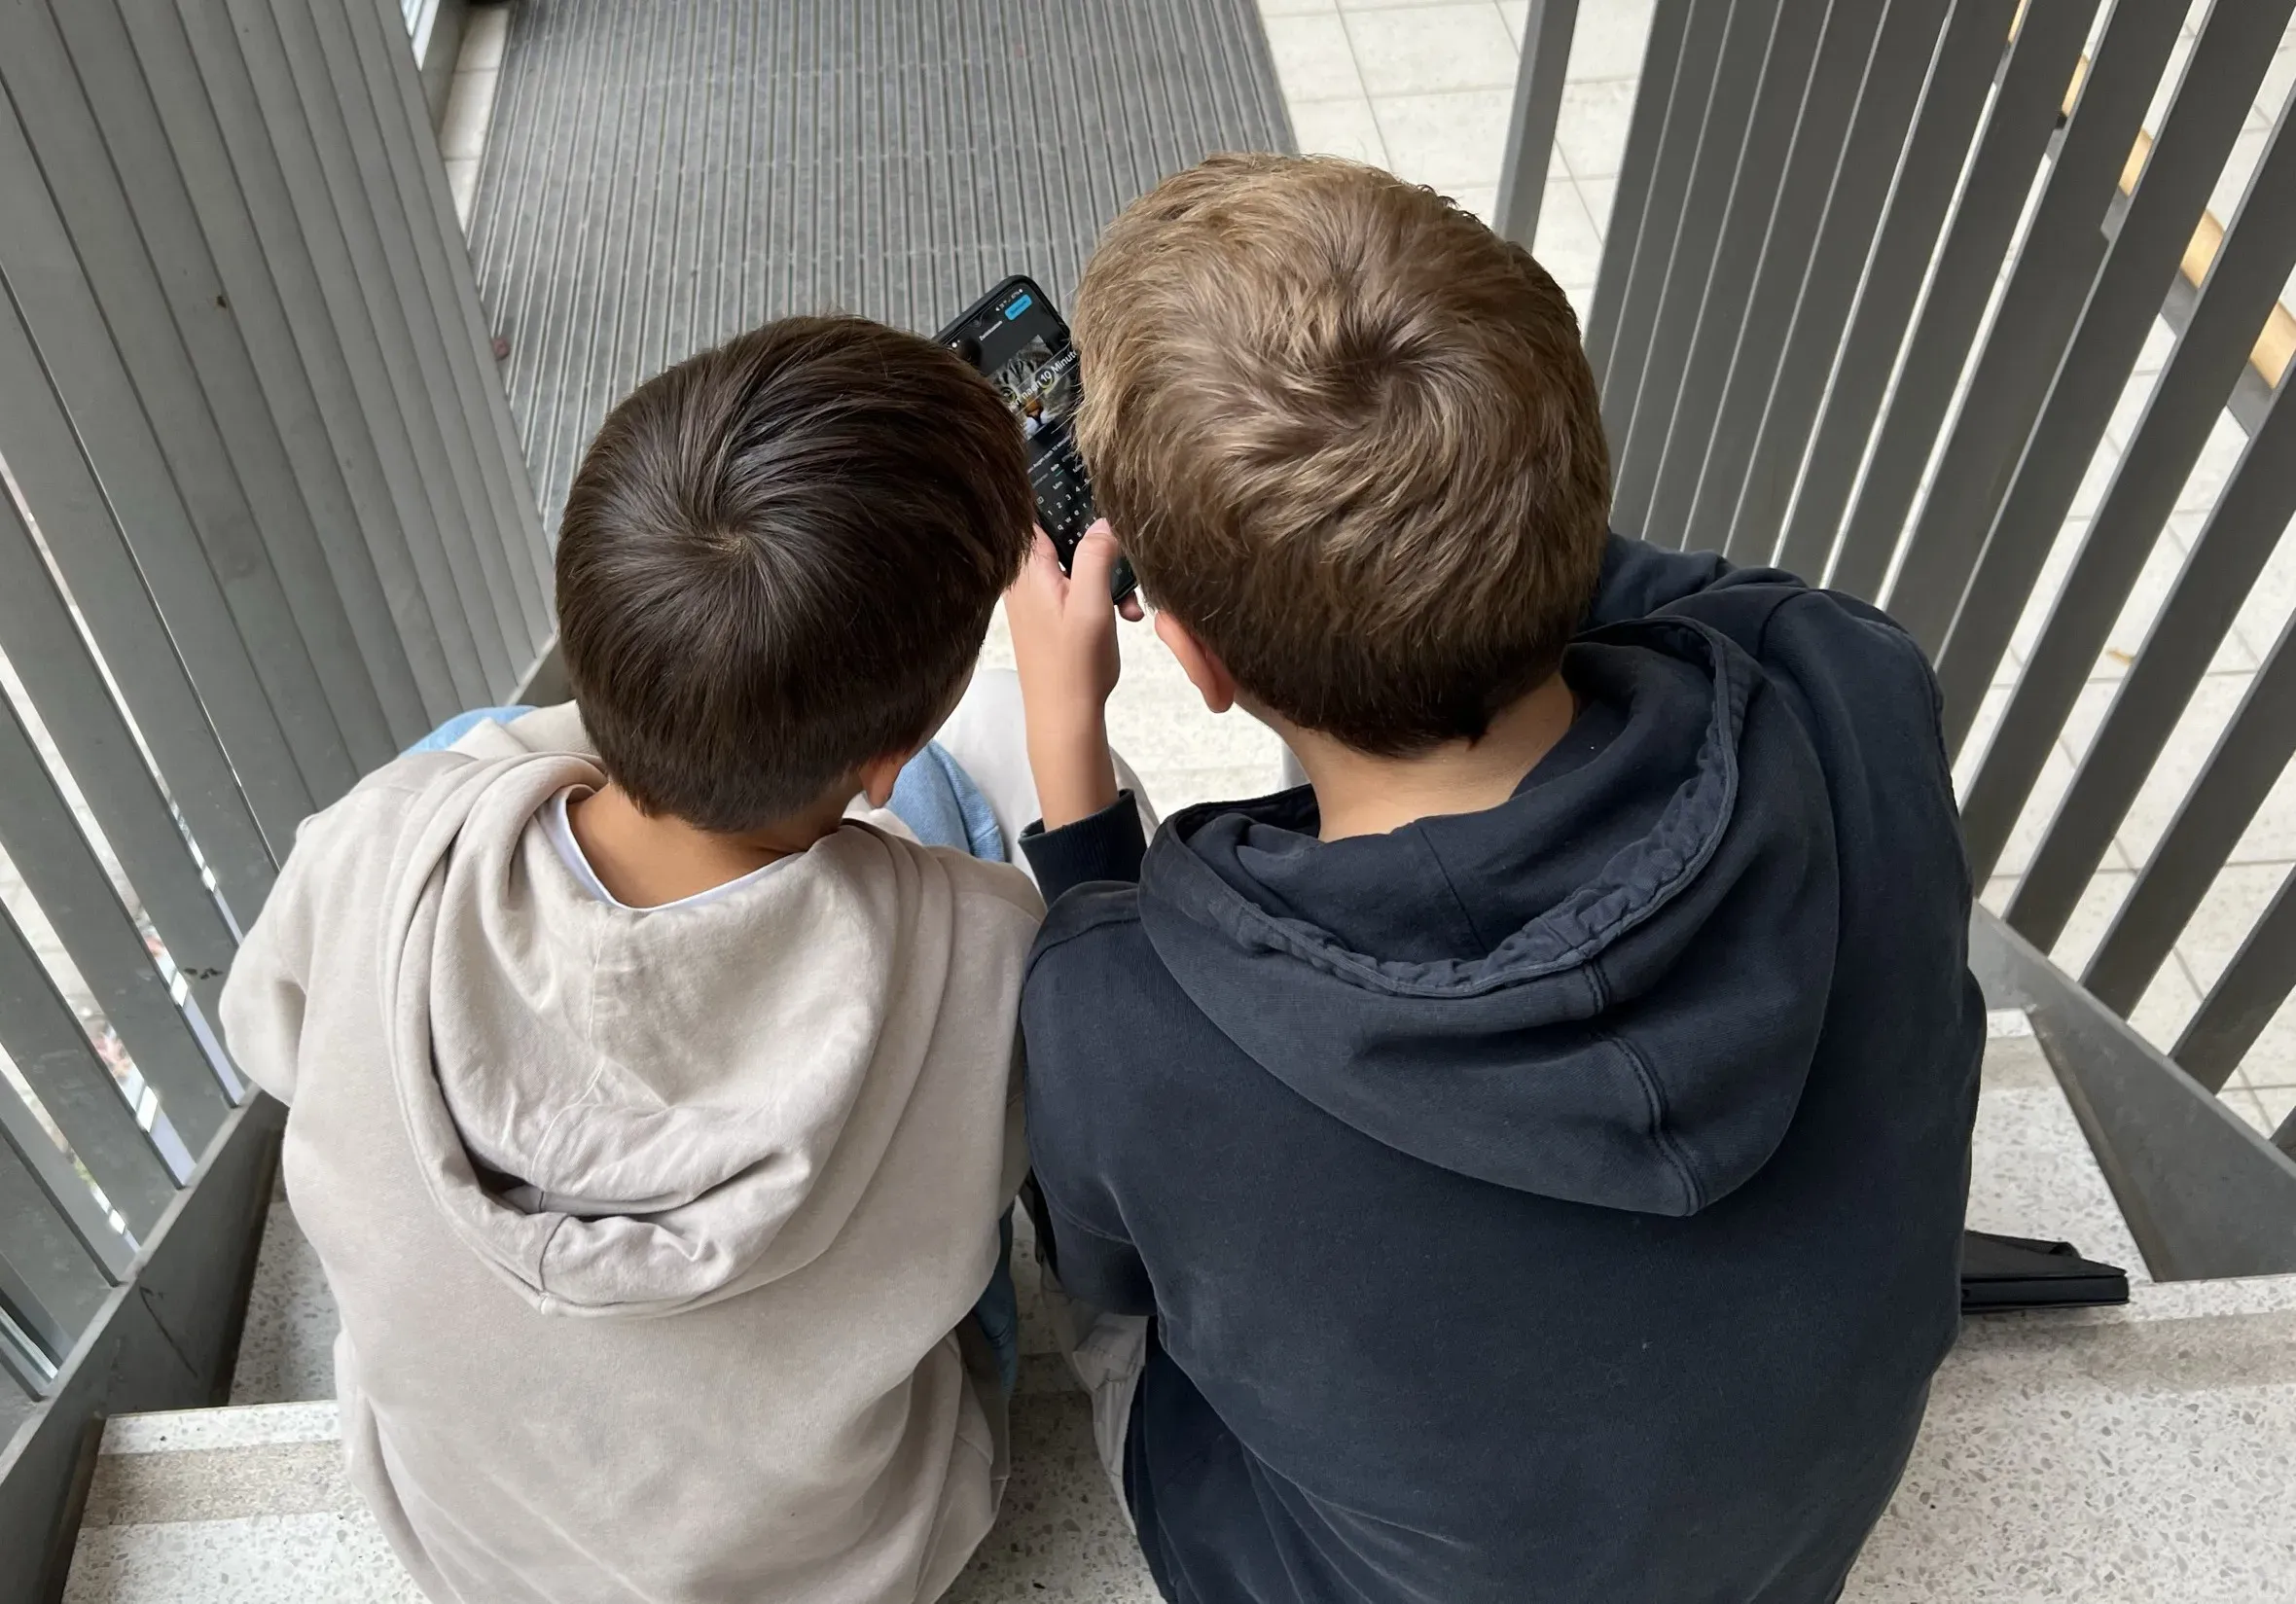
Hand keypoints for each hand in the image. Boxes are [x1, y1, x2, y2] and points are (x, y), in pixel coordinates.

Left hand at [1007, 522, 1125, 827]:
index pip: (1035, 510)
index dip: (1064, 498)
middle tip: (1126, 567)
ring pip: (1072, 564)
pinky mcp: (1045, 615)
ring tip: (1127, 604)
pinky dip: (1099, 596)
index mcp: (1027, 569)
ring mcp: (1033, 597)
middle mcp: (1023, 578)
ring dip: (1106, 576)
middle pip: (1061, 536)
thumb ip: (1095, 555)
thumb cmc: (1074, 665)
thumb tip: (1102, 521)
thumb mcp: (1092, 603)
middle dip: (1099, 547)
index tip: (1095, 495)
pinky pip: (1073, 588)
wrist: (1063, 718)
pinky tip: (1120, 615)